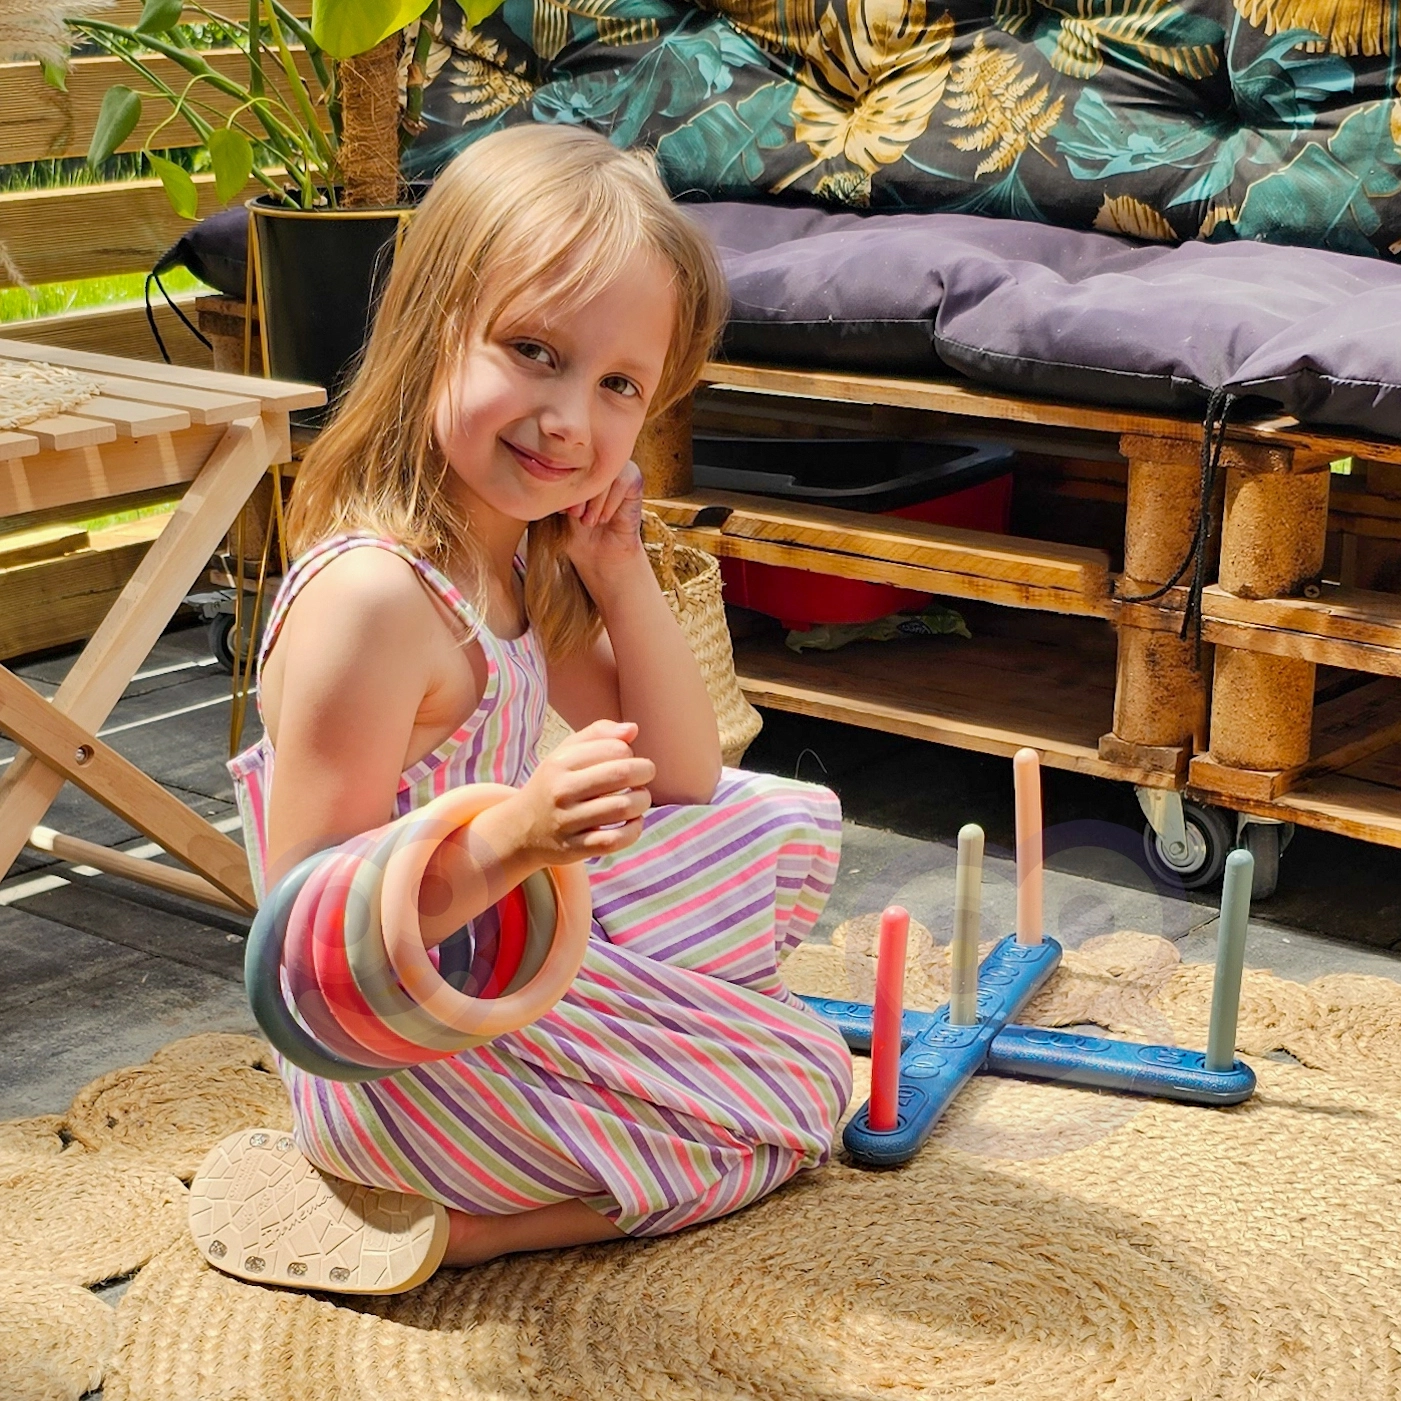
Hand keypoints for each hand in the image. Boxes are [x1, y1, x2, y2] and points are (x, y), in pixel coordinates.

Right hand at [505, 719, 654, 862]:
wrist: (521, 829)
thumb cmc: (553, 785)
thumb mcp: (565, 753)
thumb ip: (598, 734)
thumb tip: (632, 730)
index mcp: (560, 763)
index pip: (615, 748)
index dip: (630, 752)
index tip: (626, 759)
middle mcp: (562, 791)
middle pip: (622, 774)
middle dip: (645, 772)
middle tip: (644, 775)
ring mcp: (568, 822)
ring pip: (624, 808)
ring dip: (642, 801)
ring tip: (638, 799)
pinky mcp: (575, 848)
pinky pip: (616, 839)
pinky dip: (634, 829)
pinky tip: (633, 822)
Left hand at [562, 459, 644, 580]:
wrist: (598, 551)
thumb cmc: (576, 528)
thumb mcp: (563, 506)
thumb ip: (560, 487)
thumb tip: (551, 472)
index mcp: (577, 462)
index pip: (569, 460)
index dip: (565, 483)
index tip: (562, 510)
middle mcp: (598, 459)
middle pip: (587, 464)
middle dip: (580, 492)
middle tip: (575, 515)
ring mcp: (617, 467)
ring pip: (605, 474)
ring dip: (595, 500)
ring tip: (588, 520)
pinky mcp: (634, 478)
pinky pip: (622, 482)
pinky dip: (610, 502)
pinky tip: (604, 518)